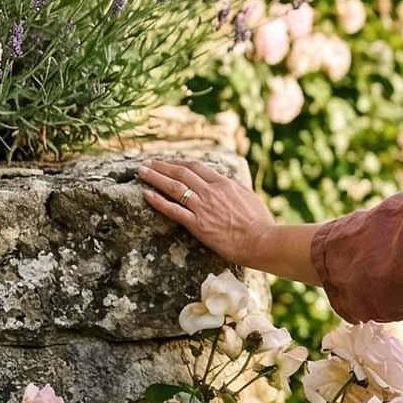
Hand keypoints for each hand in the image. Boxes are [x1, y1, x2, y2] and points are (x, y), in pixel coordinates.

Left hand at [137, 159, 273, 267]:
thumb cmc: (260, 222)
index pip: (196, 167)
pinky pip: (173, 210)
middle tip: (147, 164)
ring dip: (155, 178)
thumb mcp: (249, 197)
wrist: (261, 240)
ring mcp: (202, 207)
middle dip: (162, 166)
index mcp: (224, 183)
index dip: (178, 163)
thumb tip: (227, 184)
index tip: (167, 162)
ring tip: (141, 172)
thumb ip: (234, 189)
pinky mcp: (197, 224)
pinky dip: (158, 201)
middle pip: (181, 173)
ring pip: (173, 187)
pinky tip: (146, 195)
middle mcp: (210, 191)